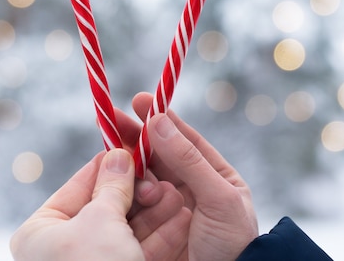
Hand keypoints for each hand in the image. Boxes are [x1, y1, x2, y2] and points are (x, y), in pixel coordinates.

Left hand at [10, 148, 189, 260]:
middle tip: (160, 175)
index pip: (79, 185)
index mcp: (43, 231)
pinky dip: (162, 235)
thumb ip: (112, 185)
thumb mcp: (100, 220)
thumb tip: (118, 154)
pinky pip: (141, 250)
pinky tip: (183, 217)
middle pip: (108, 206)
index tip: (134, 146)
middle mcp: (65, 248)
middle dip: (139, 190)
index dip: (109, 165)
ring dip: (156, 210)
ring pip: (129, 229)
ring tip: (177, 193)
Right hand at [116, 93, 258, 260]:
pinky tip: (115, 186)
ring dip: (130, 167)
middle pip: (158, 155)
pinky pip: (135, 204)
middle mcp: (190, 188)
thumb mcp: (218, 198)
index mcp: (213, 175)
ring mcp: (170, 208)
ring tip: (118, 161)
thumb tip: (159, 122)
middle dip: (135, 137)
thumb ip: (189, 160)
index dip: (161, 118)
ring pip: (144, 178)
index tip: (139, 100)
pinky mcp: (153, 228)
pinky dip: (125, 193)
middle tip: (109, 119)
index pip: (184, 139)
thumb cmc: (234, 243)